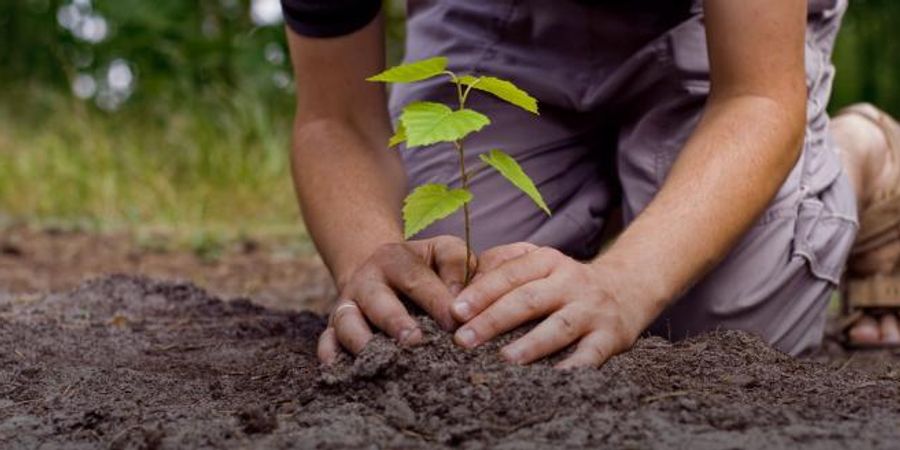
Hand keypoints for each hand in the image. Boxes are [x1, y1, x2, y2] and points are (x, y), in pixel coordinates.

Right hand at [317, 235, 471, 363]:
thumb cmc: (423, 266)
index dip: (436, 300)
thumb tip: (460, 303)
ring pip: (346, 322)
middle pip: (377, 301)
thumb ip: (456, 265)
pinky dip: (332, 356)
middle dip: (395, 322)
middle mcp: (366, 281)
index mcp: (394, 259)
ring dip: (362, 341)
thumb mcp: (441, 252)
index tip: (455, 323)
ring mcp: (347, 305)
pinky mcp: (334, 328)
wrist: (379, 270)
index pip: (416, 278)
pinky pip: (326, 342)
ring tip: (382, 361)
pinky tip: (345, 371)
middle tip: (414, 341)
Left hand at [449, 243, 647, 367]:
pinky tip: (551, 380)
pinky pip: (590, 355)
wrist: (627, 288)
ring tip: (504, 359)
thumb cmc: (565, 282)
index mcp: (547, 261)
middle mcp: (570, 282)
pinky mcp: (611, 337)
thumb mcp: (539, 263)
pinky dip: (572, 368)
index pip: (510, 275)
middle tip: (464, 340)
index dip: (481, 292)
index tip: (455, 311)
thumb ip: (503, 267)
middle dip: (493, 320)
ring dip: (531, 344)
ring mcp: (591, 310)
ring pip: (558, 327)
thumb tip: (461, 283)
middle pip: (528, 300)